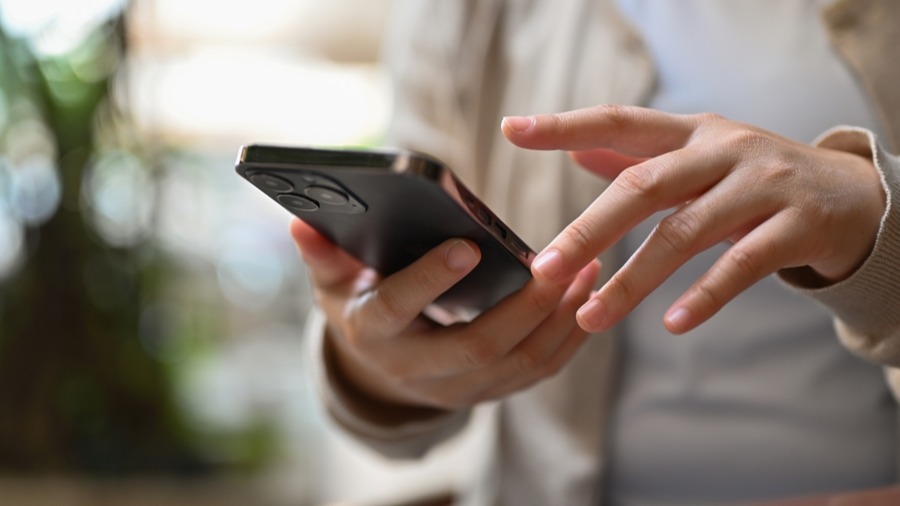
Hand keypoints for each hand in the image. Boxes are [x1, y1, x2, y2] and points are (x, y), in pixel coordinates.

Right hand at [290, 218, 599, 411]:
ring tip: (586, 268)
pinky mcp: (491, 391)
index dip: (430, 280)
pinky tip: (587, 297)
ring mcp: (459, 388)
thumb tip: (300, 225)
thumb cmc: (360, 305)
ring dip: (559, 318)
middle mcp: (417, 370)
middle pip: (477, 344)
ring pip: (519, 362)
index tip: (468, 245)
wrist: (382, 367)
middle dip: (523, 304)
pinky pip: (538, 371)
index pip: (398, 309)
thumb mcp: (333, 282)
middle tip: (558, 259)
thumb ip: (323, 254)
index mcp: (374, 334)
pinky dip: (569, 337)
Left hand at [502, 105, 885, 334]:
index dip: (564, 125)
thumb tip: (574, 149)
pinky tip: (672, 324)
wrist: (853, 194)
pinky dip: (704, 296)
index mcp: (691, 132)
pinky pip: (741, 265)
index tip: (511, 131)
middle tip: (543, 270)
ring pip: (684, 233)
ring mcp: (763, 186)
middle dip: (588, 230)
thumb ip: (639, 156)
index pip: (620, 120)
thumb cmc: (756, 177)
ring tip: (591, 319)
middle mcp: (723, 151)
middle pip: (643, 186)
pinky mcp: (796, 226)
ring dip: (633, 281)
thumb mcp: (699, 157)